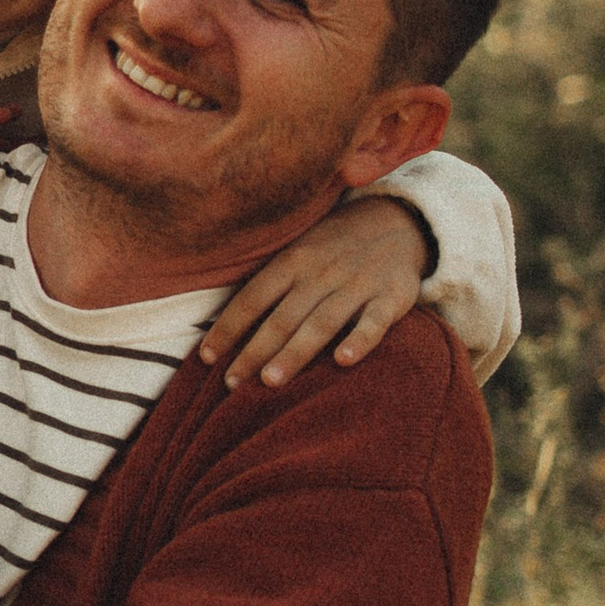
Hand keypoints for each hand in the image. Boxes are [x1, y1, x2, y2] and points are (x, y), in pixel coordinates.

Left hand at [195, 193, 430, 390]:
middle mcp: (322, 272)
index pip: (253, 297)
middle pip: (283, 317)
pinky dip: (359, 340)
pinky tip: (343, 361)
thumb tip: (222, 327)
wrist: (398, 222)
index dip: (229, 327)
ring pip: (322, 322)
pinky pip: (375, 322)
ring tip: (270, 381)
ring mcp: (358, 284)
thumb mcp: (299, 252)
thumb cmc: (334, 248)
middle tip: (231, 383)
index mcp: (293, 261)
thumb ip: (269, 285)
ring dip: (295, 352)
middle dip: (255, 350)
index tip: (205, 357)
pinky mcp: (392, 297)